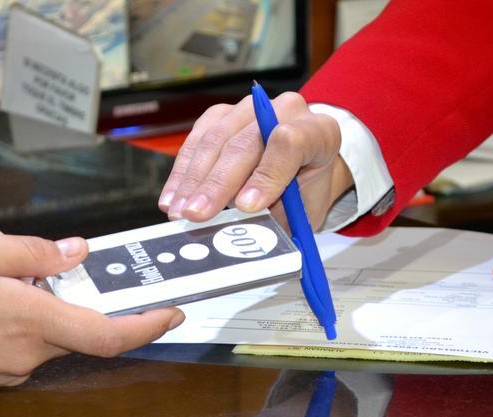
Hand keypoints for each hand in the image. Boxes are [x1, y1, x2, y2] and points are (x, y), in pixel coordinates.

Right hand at [0, 232, 184, 402]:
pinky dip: (20, 323)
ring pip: (49, 337)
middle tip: (46, 269)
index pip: (109, 335)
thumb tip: (78, 252)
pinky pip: (23, 347)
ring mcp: (11, 371)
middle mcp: (29, 354)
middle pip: (78, 330)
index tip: (174, 313)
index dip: (148, 326)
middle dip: (75, 300)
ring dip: (40, 309)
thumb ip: (32, 255)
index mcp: (31, 321)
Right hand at [158, 92, 352, 230]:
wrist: (302, 170)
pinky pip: (196, 140)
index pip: (290, 143)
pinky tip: (174, 197)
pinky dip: (183, 172)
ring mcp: (250, 109)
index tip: (246, 206)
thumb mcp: (302, 210)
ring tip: (181, 212)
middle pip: (245, 142)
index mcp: (319, 132)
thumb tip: (242, 232)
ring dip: (193, 181)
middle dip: (218, 184)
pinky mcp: (222, 114)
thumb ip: (278, 216)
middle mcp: (285, 111)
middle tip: (199, 214)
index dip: (266, 175)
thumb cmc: (304, 192)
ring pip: (215, 140)